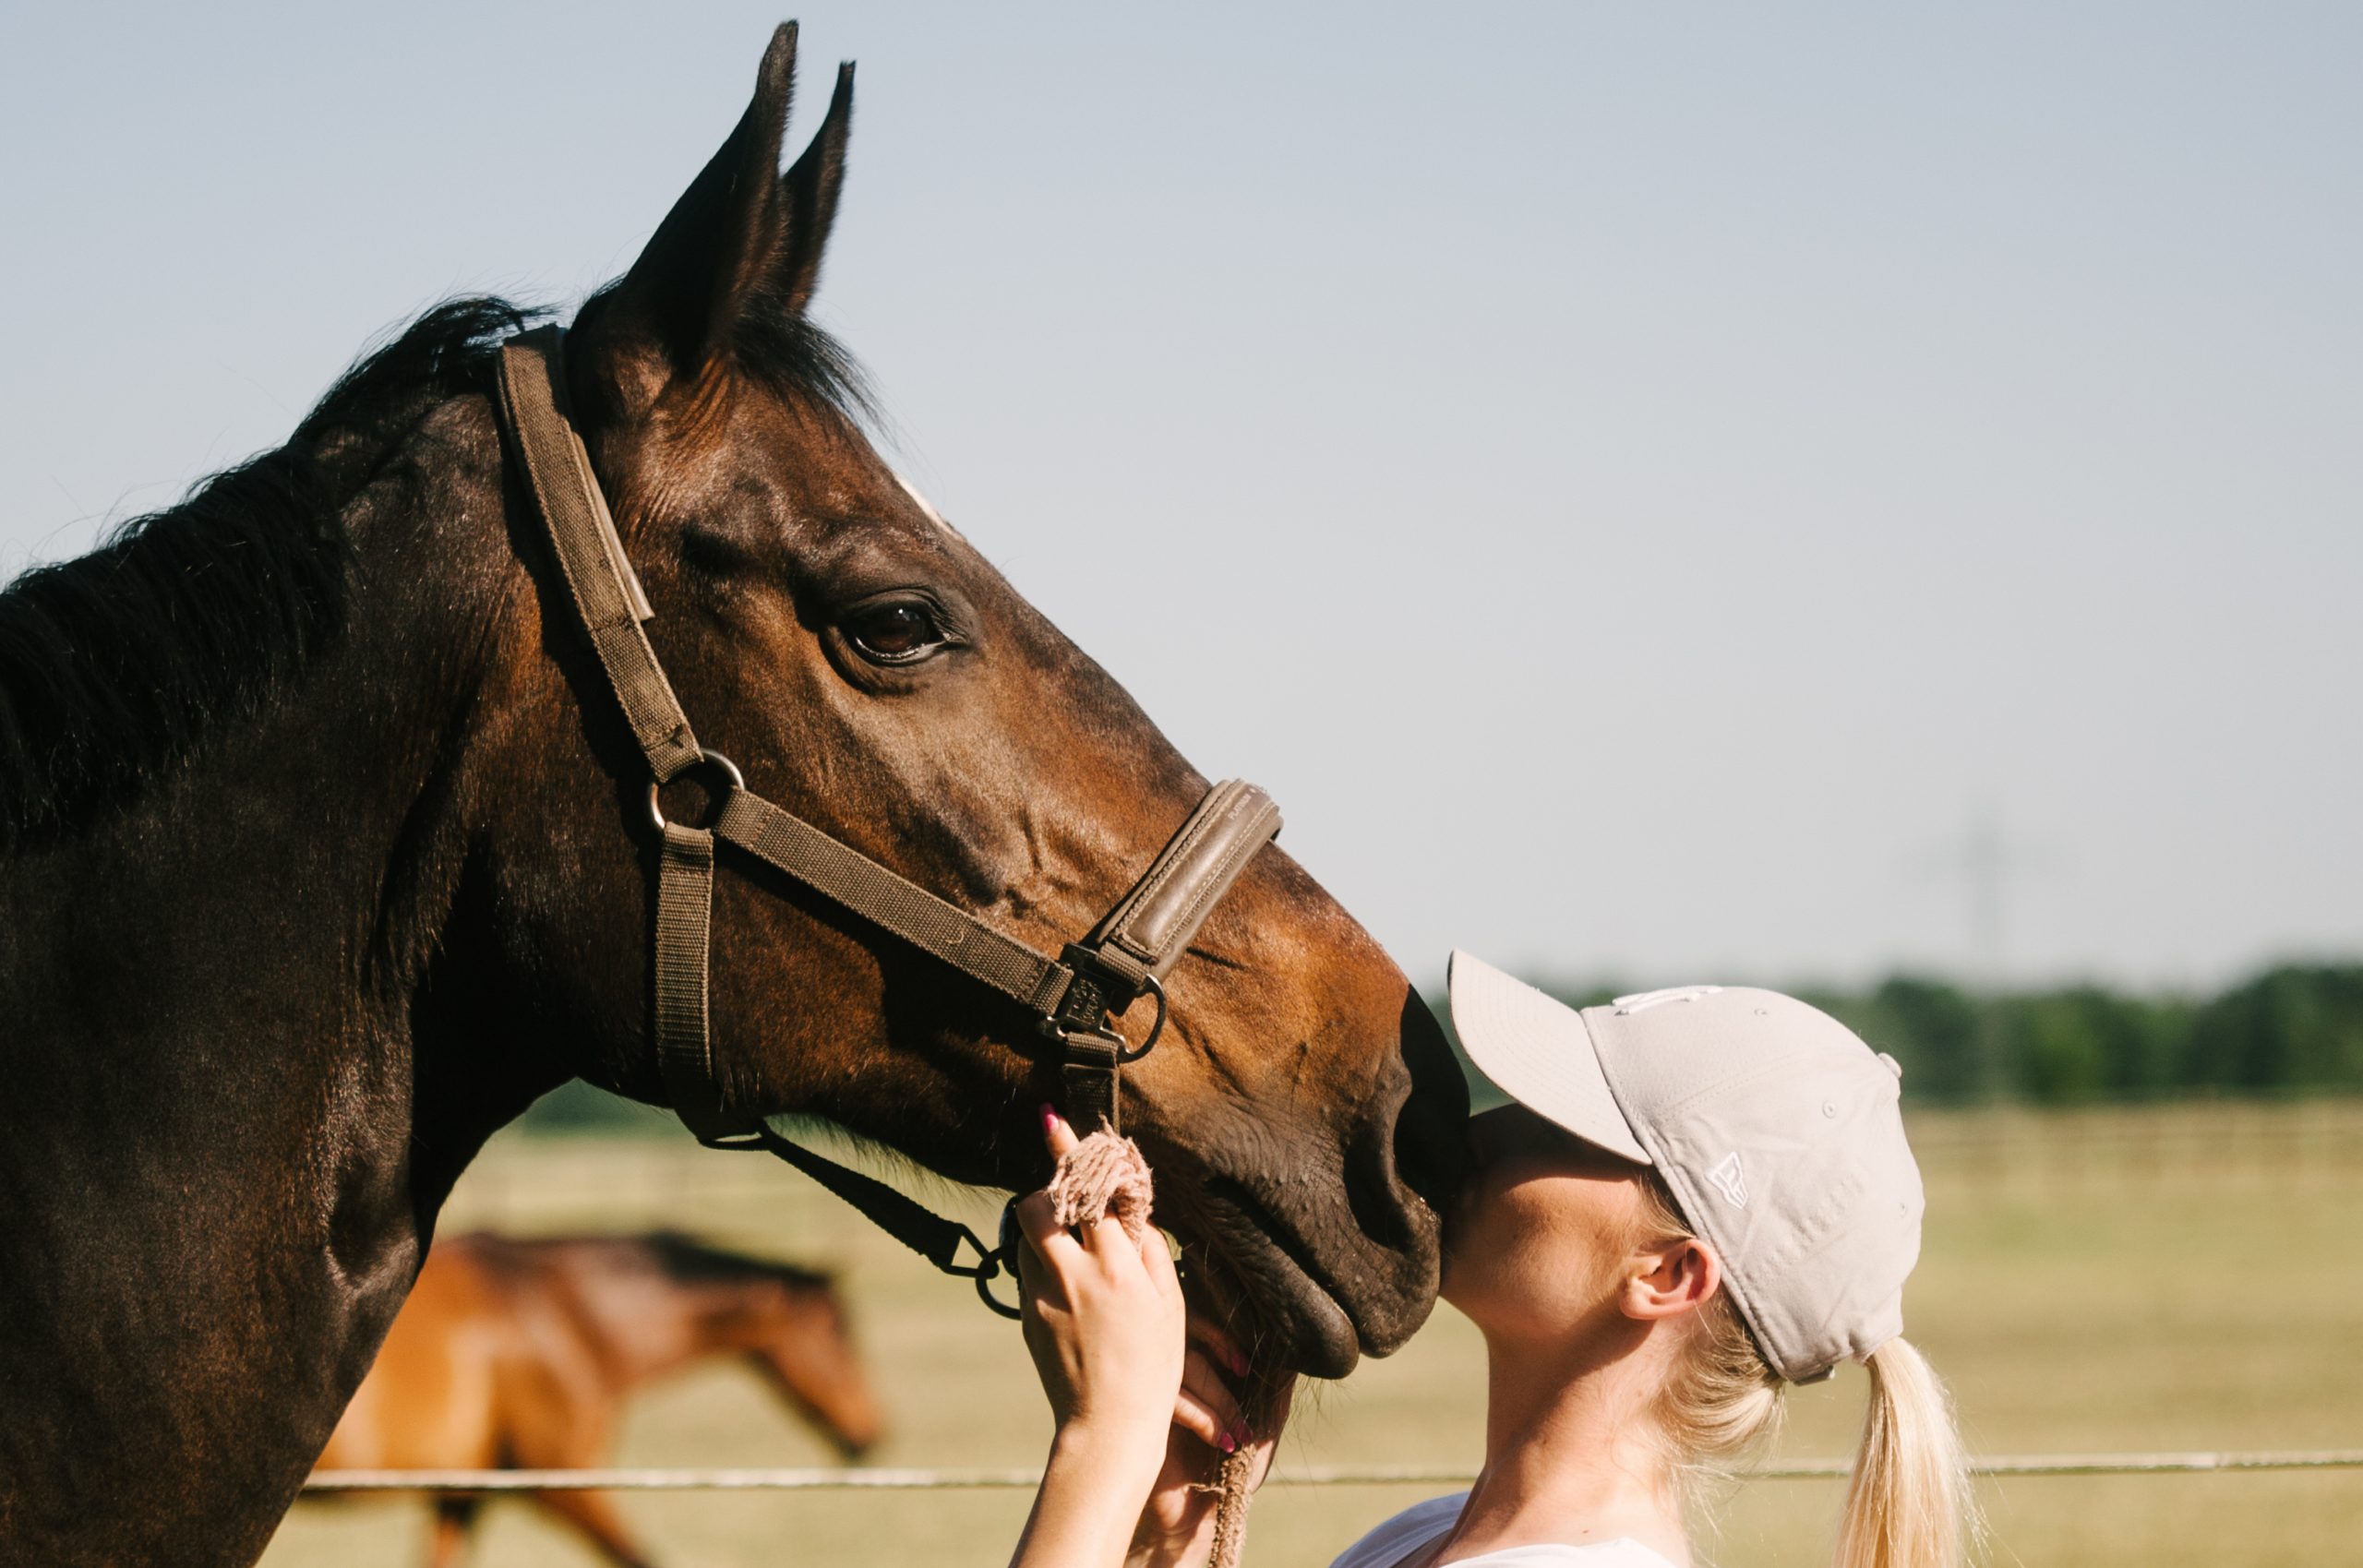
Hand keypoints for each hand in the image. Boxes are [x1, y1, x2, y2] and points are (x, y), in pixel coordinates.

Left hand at [1015, 1110, 1187, 1465]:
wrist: (1109, 1426)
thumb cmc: (1152, 1368)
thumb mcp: (1170, 1307)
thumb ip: (1149, 1254)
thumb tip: (1132, 1216)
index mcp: (1117, 1266)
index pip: (1090, 1193)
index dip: (1072, 1153)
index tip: (1052, 1120)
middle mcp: (1074, 1275)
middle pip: (1038, 1206)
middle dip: (1045, 1190)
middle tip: (1064, 1193)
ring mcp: (1043, 1296)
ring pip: (1027, 1237)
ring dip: (1043, 1229)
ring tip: (1071, 1247)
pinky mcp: (1026, 1317)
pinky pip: (1028, 1273)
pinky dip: (1044, 1266)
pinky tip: (1070, 1289)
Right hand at [1128, 1328, 1294, 1567]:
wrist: (1202, 1515)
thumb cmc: (1233, 1468)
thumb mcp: (1264, 1424)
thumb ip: (1276, 1385)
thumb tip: (1295, 1342)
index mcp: (1195, 1365)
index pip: (1198, 1322)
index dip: (1221, 1333)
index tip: (1246, 1365)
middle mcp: (1170, 1373)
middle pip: (1187, 1336)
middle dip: (1219, 1354)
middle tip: (1244, 1376)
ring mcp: (1154, 1395)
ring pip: (1180, 1366)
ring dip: (1218, 1398)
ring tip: (1240, 1433)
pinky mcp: (1143, 1419)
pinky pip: (1170, 1401)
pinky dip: (1203, 1418)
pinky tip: (1222, 1443)